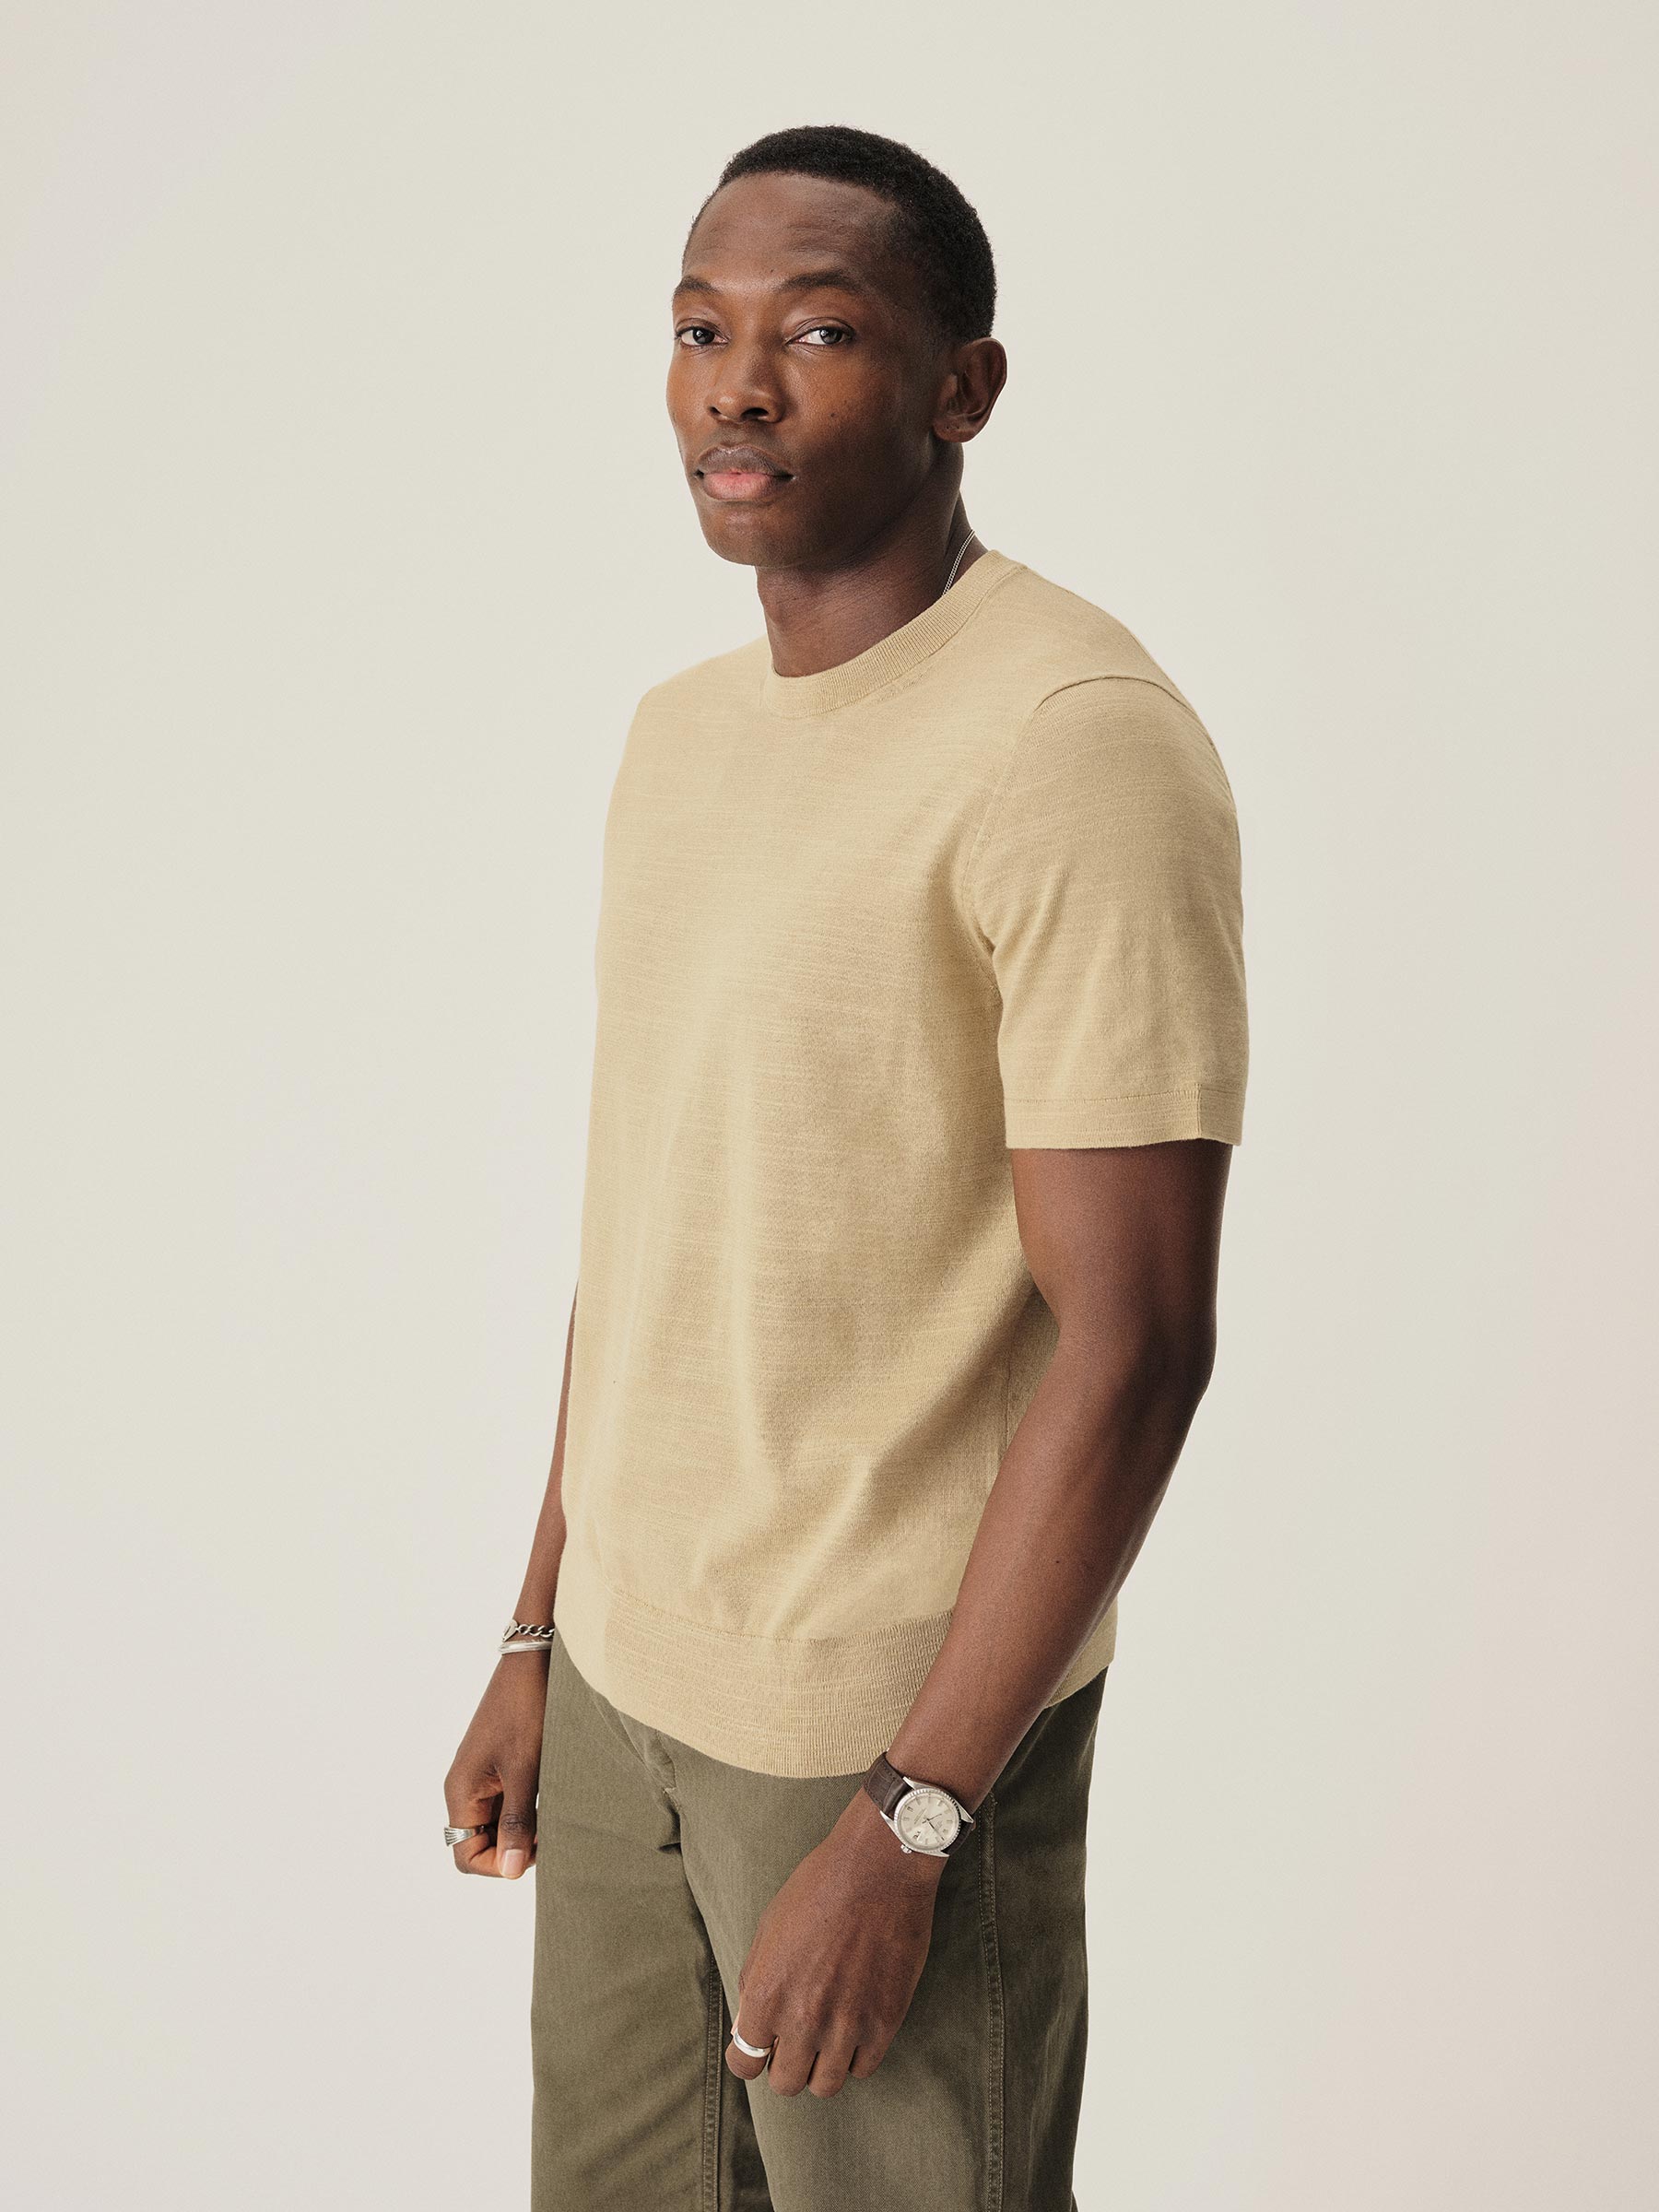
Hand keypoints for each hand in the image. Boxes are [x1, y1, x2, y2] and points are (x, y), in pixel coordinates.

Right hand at [443, 1652, 548, 1879]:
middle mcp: (467, 1789)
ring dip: (524, 1831)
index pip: (466, 1856)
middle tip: (549, 1834)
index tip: (534, 1849)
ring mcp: (484, 1779)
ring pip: (498, 1827)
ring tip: (554, 1818)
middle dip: (513, 1850)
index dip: (498, 1865)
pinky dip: (530, 1812)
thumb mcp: (525, 1769)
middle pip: (480, 1845)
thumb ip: (518, 1821)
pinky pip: (509, 1805)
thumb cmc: (526, 1710)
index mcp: (461, 1791)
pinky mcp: (502, 1768)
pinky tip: (554, 1802)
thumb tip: (512, 1872)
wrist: (534, 1662)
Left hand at [725, 1787, 945, 2098]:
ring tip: (829, 2037)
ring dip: (823, 2066)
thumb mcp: (769, 1929)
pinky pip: (864, 2068)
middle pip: (786, 2083)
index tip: (763, 2047)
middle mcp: (803, 2019)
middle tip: (798, 2040)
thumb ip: (756, 1983)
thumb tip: (749, 2027)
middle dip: (787, 2064)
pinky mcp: (884, 2023)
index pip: (745, 2064)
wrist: (878, 1868)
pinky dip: (857, 2055)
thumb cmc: (819, 1888)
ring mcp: (846, 2025)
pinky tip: (856, 2028)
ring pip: (826, 2085)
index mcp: (767, 1994)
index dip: (751, 2057)